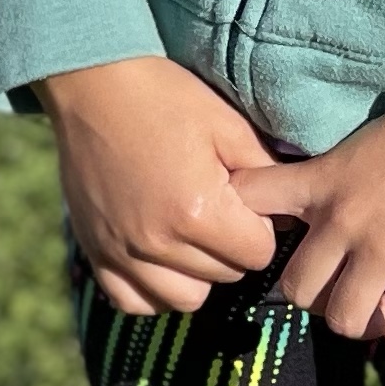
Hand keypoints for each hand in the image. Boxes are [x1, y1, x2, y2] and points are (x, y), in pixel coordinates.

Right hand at [41, 56, 280, 317]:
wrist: (92, 84)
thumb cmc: (164, 99)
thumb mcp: (228, 126)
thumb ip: (267, 176)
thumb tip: (291, 214)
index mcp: (196, 211)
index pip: (257, 254)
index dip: (260, 226)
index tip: (244, 201)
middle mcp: (157, 241)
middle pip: (225, 276)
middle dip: (231, 246)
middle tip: (218, 209)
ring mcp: (122, 251)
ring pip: (185, 298)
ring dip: (198, 273)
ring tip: (191, 236)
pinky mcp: (95, 252)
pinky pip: (133, 301)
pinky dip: (153, 288)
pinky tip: (160, 258)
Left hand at [229, 108, 384, 353]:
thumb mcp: (359, 144)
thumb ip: (333, 176)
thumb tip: (322, 203)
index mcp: (321, 181)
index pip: (249, 197)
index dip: (244, 223)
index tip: (263, 240)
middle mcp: (342, 221)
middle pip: (296, 288)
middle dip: (315, 299)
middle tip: (338, 293)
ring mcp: (383, 250)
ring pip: (343, 320)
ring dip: (358, 324)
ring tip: (376, 314)